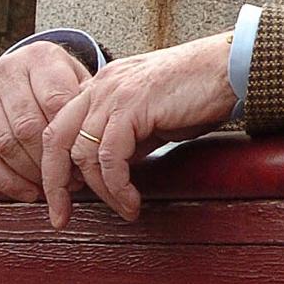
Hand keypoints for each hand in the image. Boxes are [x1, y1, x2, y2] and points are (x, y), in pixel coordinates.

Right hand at [0, 41, 92, 202]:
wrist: (27, 69)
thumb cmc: (63, 82)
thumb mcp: (80, 81)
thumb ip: (87, 106)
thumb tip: (97, 146)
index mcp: (41, 58)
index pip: (55, 102)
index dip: (70, 136)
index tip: (84, 160)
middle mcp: (8, 70)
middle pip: (28, 126)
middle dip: (50, 160)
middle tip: (71, 181)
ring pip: (5, 143)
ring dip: (31, 173)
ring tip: (53, 187)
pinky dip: (6, 180)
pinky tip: (28, 192)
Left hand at [39, 32, 237, 229]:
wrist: (229, 66)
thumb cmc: (200, 91)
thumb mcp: (153, 118)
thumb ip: (128, 138)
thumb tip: (113, 170)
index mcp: (102, 86)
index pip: (60, 128)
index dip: (55, 167)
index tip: (64, 199)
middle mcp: (100, 86)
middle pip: (56, 139)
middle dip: (55, 184)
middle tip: (60, 217)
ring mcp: (114, 93)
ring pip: (83, 153)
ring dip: (100, 192)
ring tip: (123, 210)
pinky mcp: (132, 106)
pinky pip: (109, 157)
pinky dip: (117, 186)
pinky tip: (132, 201)